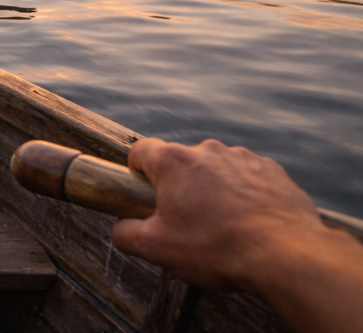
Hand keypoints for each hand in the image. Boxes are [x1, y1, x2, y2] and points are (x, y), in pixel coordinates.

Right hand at [111, 138, 319, 289]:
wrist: (286, 255)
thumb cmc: (217, 248)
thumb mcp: (156, 248)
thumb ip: (125, 233)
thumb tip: (120, 227)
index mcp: (173, 162)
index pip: (140, 150)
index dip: (136, 171)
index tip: (143, 193)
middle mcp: (207, 150)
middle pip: (180, 161)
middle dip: (179, 186)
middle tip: (185, 220)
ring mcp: (243, 157)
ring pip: (215, 169)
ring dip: (212, 189)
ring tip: (222, 225)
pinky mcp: (271, 170)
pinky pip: (247, 177)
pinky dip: (243, 193)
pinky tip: (248, 221)